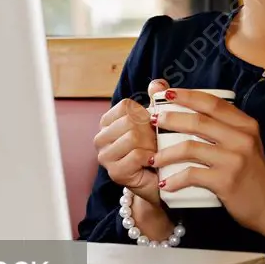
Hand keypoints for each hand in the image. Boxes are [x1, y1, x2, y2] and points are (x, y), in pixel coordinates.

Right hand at [94, 79, 169, 205]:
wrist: (163, 179)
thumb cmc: (158, 147)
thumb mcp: (158, 119)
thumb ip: (157, 99)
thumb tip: (157, 84)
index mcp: (107, 122)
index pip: (126, 106)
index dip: (146, 114)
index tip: (152, 127)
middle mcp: (100, 138)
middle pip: (130, 121)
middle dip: (150, 131)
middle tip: (156, 142)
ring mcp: (105, 157)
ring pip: (133, 137)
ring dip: (152, 145)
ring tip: (155, 152)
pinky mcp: (115, 173)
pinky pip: (137, 155)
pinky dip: (151, 157)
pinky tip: (154, 162)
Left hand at [152, 88, 264, 232]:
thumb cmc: (251, 174)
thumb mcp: (245, 144)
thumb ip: (225, 128)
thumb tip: (191, 110)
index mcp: (246, 125)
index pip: (213, 103)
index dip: (187, 95)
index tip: (166, 93)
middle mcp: (242, 138)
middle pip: (198, 121)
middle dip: (170, 118)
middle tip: (153, 121)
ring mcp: (234, 159)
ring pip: (190, 147)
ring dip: (166, 153)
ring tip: (153, 158)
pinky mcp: (226, 180)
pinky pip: (192, 175)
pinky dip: (175, 179)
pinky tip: (166, 184)